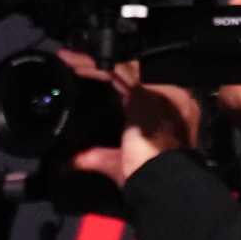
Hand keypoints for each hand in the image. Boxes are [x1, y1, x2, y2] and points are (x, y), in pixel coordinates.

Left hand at [59, 51, 199, 178]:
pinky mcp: (146, 92)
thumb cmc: (146, 175)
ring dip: (92, 62)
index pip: (137, 85)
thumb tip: (72, 162)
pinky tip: (75, 63)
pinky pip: (118, 71)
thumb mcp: (117, 161)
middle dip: (99, 65)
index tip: (86, 73)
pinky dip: (94, 67)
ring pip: (122, 68)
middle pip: (129, 72)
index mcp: (168, 111)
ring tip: (69, 58)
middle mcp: (171, 96)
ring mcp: (161, 91)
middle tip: (73, 59)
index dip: (111, 77)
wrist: (160, 181)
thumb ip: (96, 155)